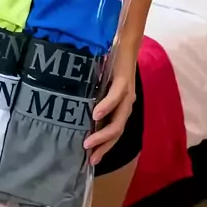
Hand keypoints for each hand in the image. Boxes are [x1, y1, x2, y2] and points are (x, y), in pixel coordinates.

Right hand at [83, 45, 137, 166]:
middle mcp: (126, 105)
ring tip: (89, 142)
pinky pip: (115, 98)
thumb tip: (80, 111)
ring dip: (103, 133)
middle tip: (90, 158)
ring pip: (118, 120)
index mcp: (121, 107)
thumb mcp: (102, 86)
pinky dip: (106, 107)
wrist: (126, 45)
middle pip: (117, 132)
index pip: (114, 133)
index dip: (105, 147)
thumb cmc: (112, 65)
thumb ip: (96, 98)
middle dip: (103, 146)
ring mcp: (127, 95)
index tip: (92, 160)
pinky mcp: (124, 82)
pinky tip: (96, 115)